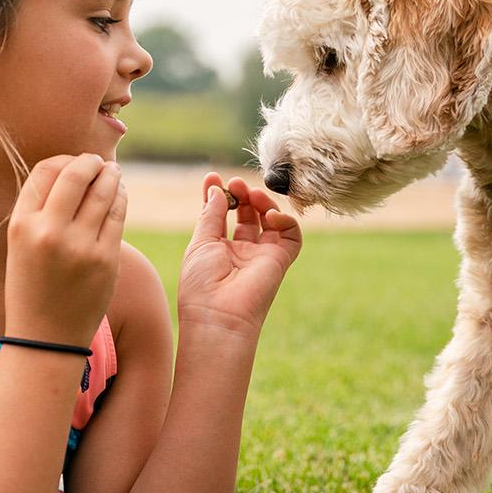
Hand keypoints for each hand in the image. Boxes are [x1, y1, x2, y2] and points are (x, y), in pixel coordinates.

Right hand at [5, 154, 126, 347]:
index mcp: (21, 225)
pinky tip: (119, 194)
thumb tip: (70, 170)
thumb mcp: (20, 245)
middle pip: (75, 174)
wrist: (46, 338)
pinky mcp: (106, 259)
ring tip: (112, 172)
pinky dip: (120, 198)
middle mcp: (48, 232)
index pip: (45, 171)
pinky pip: (118, 214)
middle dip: (91, 161)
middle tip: (98, 161)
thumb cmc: (32, 287)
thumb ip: (39, 209)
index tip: (73, 163)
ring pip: (103, 191)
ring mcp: (80, 246)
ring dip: (110, 175)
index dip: (63, 160)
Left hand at [177, 173, 301, 336]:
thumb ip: (210, 214)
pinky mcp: (280, 260)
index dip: (219, 195)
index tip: (212, 177)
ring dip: (262, 202)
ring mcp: (262, 255)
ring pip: (270, 219)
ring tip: (251, 194)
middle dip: (242, 194)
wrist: (219, 315)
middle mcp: (242, 252)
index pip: (222, 214)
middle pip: (247, 214)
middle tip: (235, 184)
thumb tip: (216, 189)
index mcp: (218, 249)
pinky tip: (269, 216)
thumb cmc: (202, 284)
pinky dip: (285, 219)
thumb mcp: (200, 242)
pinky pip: (291, 234)